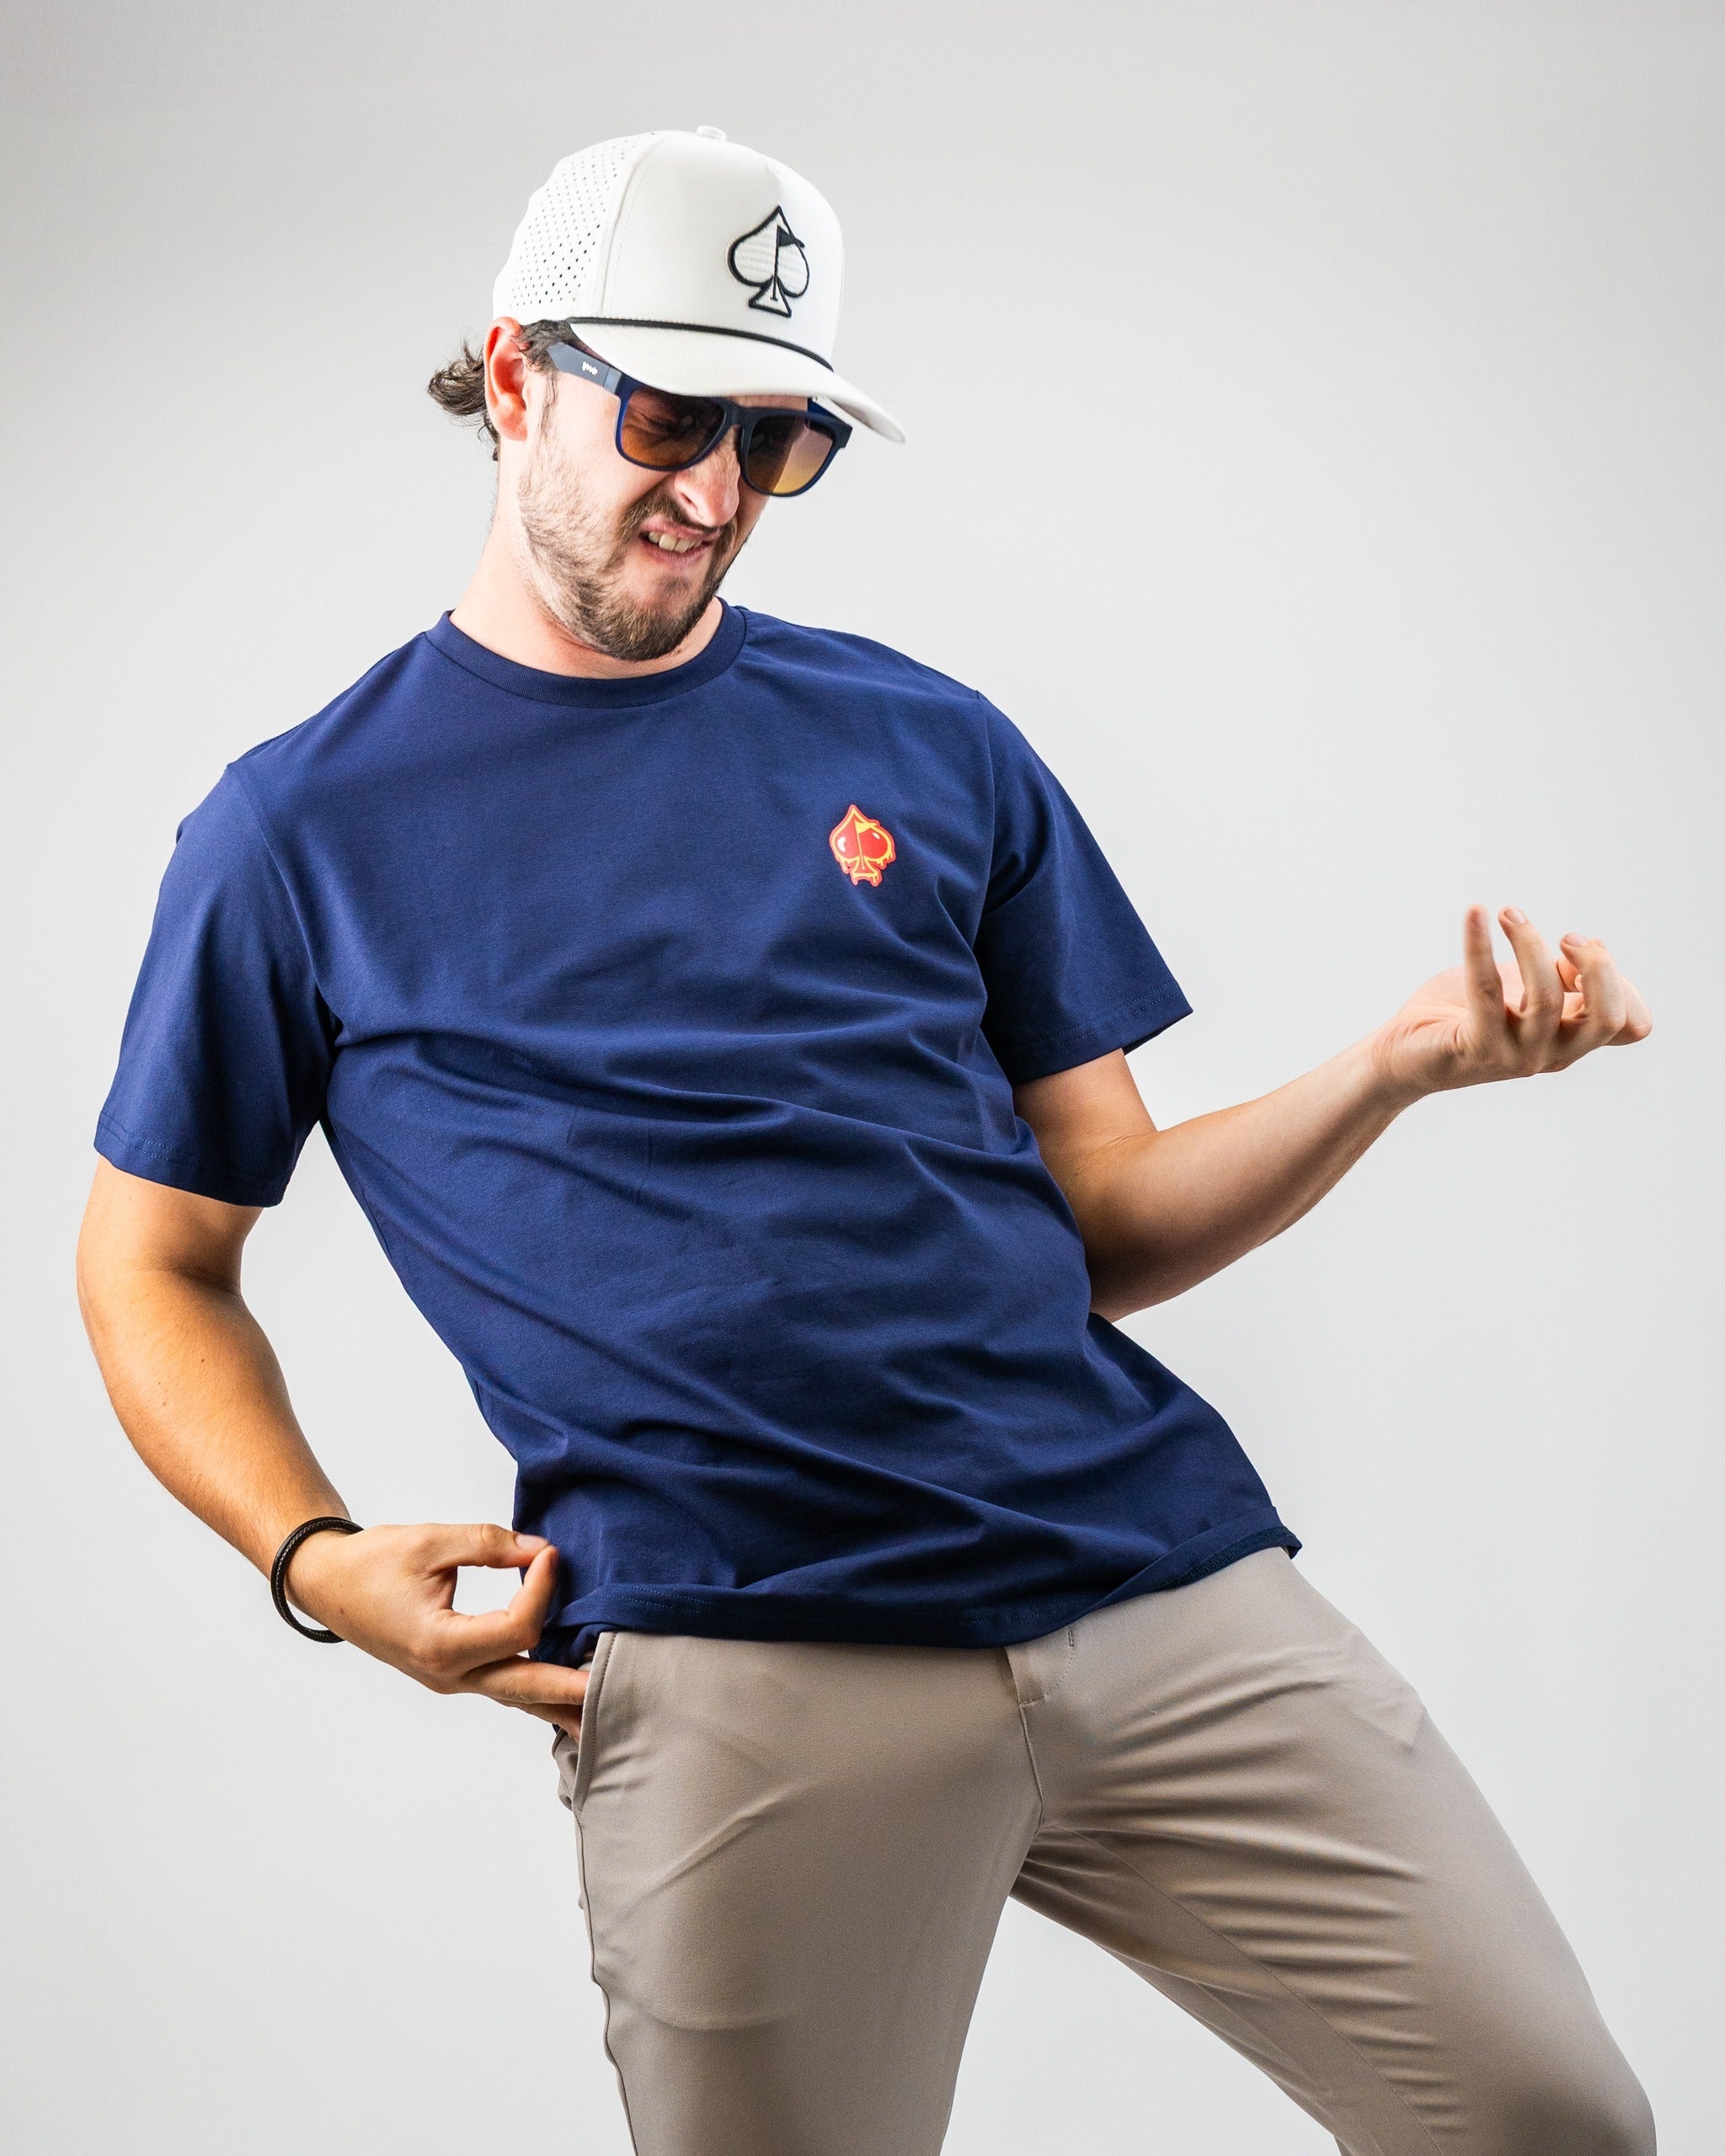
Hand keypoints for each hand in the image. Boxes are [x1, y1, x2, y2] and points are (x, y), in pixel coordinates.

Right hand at [286, 1522, 588, 1735]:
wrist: (329, 1584)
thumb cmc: (373, 1562)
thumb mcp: (433, 1542)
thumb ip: (492, 1544)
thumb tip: (542, 1551)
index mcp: (440, 1644)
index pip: (516, 1626)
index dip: (541, 1588)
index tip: (550, 1554)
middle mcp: (447, 1674)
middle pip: (523, 1685)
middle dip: (570, 1687)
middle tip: (614, 1690)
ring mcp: (448, 1680)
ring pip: (513, 1695)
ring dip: (555, 1701)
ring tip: (599, 1713)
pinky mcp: (451, 1673)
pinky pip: (499, 1687)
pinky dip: (531, 1693)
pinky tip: (559, 1701)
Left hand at [1372, 904, 1650, 1102]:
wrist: (1402, 1055)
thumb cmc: (1465, 1015)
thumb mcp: (1525, 991)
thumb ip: (1562, 977)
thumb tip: (1589, 948)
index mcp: (1570, 1039)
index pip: (1632, 1025)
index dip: (1623, 983)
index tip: (1577, 952)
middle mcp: (1551, 1053)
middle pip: (1607, 1019)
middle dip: (1597, 966)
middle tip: (1565, 937)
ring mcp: (1515, 1056)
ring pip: (1545, 999)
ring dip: (1530, 942)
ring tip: (1509, 913)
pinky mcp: (1473, 1047)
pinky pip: (1484, 990)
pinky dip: (1480, 944)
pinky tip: (1474, 913)